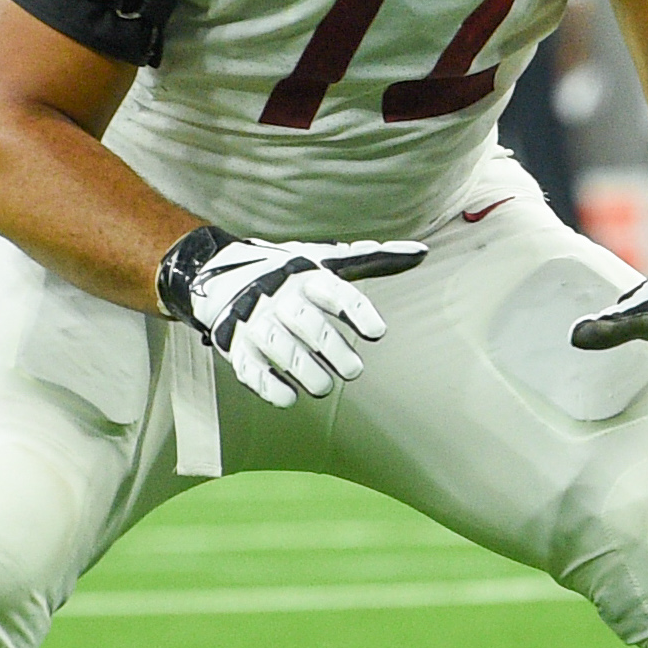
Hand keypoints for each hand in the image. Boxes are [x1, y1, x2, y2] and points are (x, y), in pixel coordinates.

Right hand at [156, 227, 426, 405]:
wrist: (225, 276)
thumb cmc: (293, 275)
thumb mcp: (330, 262)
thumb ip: (374, 261)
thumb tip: (422, 251)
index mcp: (307, 274)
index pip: (335, 291)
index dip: (358, 312)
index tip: (378, 333)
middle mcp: (280, 296)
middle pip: (309, 324)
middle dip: (333, 350)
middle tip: (354, 371)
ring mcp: (255, 321)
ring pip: (280, 348)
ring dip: (307, 373)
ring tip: (324, 387)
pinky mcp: (236, 345)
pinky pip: (251, 369)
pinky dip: (270, 386)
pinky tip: (290, 396)